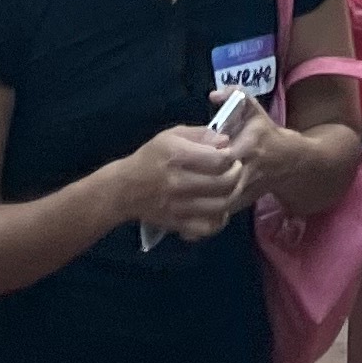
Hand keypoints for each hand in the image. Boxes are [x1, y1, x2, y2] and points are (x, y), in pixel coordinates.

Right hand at [118, 119, 251, 240]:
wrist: (125, 189)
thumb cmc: (151, 157)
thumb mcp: (172, 135)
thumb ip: (201, 135)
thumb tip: (226, 142)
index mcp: (178, 157)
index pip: (219, 160)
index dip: (231, 156)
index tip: (229, 154)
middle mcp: (179, 183)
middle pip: (223, 183)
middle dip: (236, 174)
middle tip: (235, 169)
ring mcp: (179, 207)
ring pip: (221, 206)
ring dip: (232, 195)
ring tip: (230, 186)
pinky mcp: (178, 224)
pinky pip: (208, 227)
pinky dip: (220, 219)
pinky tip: (219, 208)